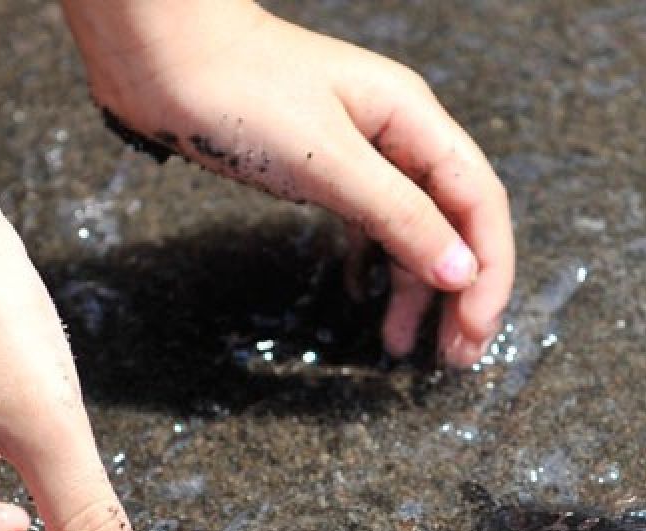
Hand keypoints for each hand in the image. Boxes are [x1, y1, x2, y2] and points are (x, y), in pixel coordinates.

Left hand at [61, 0, 513, 365]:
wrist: (158, 58)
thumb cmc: (239, 91)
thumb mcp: (328, 160)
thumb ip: (398, 216)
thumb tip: (460, 271)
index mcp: (414, 120)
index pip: (479, 203)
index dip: (488, 270)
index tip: (475, 330)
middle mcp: (397, 137)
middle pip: (452, 222)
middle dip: (460, 291)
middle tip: (455, 357)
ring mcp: (359, 155)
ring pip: (408, 230)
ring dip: (413, 288)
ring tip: (404, 346)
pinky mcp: (320, 172)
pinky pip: (365, 225)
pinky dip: (370, 265)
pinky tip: (362, 297)